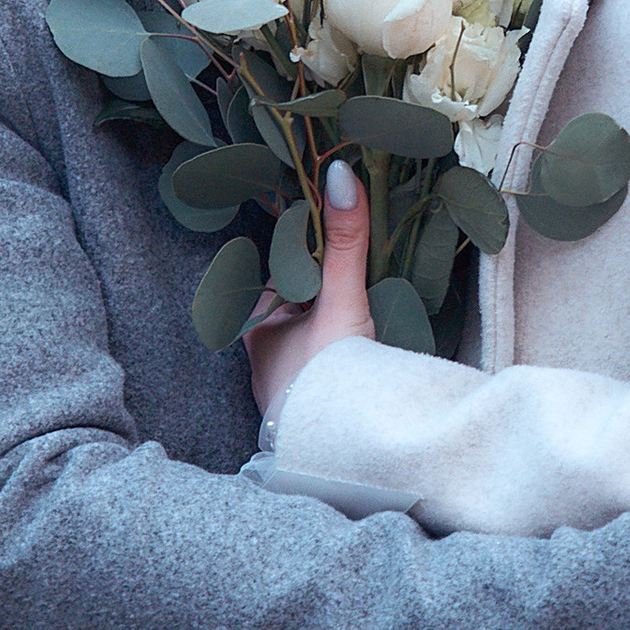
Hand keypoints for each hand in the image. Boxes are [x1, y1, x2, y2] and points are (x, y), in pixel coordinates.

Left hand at [244, 156, 373, 421]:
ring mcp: (284, 385)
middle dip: (323, 286)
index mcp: (257, 323)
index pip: (281, 270)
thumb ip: (345, 243)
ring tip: (372, 298)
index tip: (333, 224)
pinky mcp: (309, 409)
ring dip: (335, 320)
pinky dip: (341, 350)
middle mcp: (263, 354)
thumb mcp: (340, 303)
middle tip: (361, 261)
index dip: (307, 248)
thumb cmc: (324, 379)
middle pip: (297, 302)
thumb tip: (340, 173)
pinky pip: (323, 364)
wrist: (334, 457)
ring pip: (309, 335)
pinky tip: (367, 344)